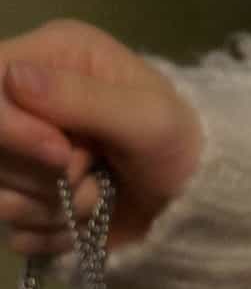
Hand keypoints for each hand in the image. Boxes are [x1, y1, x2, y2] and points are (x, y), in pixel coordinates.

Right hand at [0, 21, 203, 261]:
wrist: (194, 202)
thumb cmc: (180, 144)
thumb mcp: (146, 117)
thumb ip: (80, 98)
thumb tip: (12, 76)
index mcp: (52, 56)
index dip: (7, 125)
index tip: (59, 151)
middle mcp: (24, 98)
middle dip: (43, 173)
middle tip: (95, 170)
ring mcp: (17, 151)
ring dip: (53, 206)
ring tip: (99, 194)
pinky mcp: (19, 196)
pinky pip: (8, 227)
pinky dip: (50, 232)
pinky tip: (84, 221)